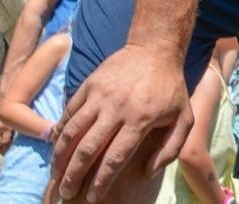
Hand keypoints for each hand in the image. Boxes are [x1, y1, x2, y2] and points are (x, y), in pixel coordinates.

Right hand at [48, 44, 192, 201]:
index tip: (92, 197)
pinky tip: (54, 147)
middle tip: (65, 192)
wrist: (155, 49)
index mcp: (141, 119)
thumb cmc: (171, 88)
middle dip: (74, 175)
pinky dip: (59, 131)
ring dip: (60, 156)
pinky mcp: (89, 84)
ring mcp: (100, 95)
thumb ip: (171, 149)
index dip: (101, 180)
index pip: (115, 157)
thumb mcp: (184, 118)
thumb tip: (148, 173)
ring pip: (72, 131)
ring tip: (55, 174)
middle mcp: (117, 108)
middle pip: (88, 149)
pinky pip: (69, 112)